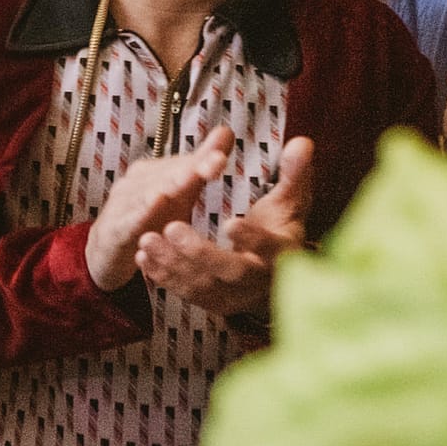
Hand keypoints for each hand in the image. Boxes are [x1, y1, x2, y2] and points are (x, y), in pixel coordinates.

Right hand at [84, 126, 232, 291]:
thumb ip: (200, 164)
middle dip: (191, 168)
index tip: (222, 157)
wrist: (107, 251)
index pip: (183, 164)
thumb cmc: (148, 220)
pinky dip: (141, 213)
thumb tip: (226, 131)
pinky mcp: (113, 231)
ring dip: (168, 185)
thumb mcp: (179, 193)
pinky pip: (129, 221)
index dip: (203, 160)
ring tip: (189, 178)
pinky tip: (155, 204)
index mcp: (153, 173)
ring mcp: (122, 205)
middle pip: (167, 175)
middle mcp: (136, 184)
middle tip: (216, 161)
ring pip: (147, 194)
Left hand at [134, 137, 313, 320]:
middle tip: (171, 227)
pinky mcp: (214, 303)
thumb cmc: (279, 227)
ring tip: (147, 239)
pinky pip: (187, 293)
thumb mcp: (289, 201)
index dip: (252, 237)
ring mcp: (235, 295)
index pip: (269, 248)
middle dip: (199, 252)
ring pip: (203, 285)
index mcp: (281, 252)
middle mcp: (260, 279)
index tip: (229, 222)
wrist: (273, 272)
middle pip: (232, 271)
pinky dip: (164, 277)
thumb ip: (293, 173)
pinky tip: (144, 257)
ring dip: (172, 263)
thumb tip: (302, 142)